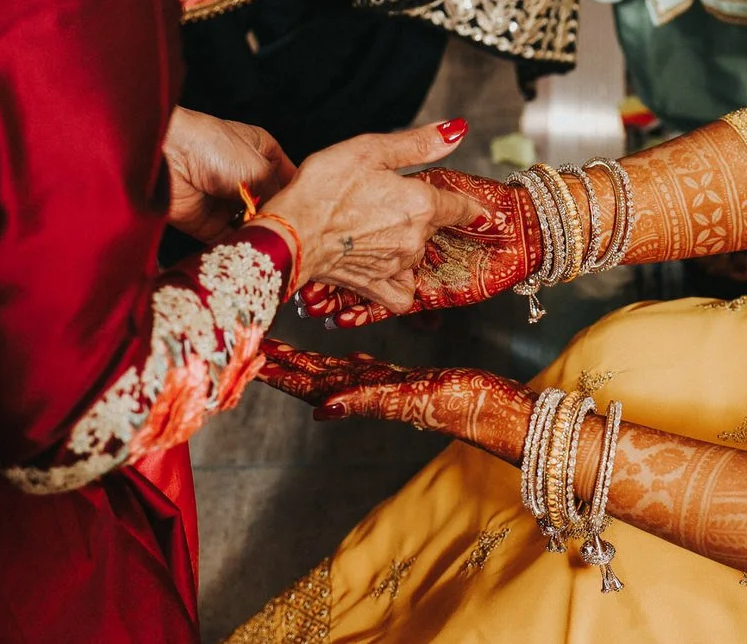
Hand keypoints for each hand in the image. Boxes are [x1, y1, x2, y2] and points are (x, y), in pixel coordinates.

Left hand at [164, 108, 295, 242]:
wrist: (165, 156)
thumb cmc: (212, 146)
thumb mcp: (258, 167)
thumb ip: (279, 195)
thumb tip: (290, 219)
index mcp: (262, 153)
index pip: (290, 178)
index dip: (302, 196)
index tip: (315, 215)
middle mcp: (245, 177)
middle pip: (272, 205)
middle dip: (281, 219)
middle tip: (297, 236)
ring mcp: (225, 201)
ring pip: (252, 225)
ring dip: (261, 234)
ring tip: (277, 246)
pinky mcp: (207, 223)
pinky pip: (230, 239)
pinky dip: (240, 246)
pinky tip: (254, 249)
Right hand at [254, 122, 490, 314]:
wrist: (289, 232)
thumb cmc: (323, 187)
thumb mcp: (370, 150)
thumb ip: (419, 144)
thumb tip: (457, 131)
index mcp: (420, 204)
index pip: (461, 207)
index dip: (471, 207)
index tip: (482, 211)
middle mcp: (415, 239)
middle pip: (434, 227)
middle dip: (423, 216)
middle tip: (395, 203)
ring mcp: (397, 266)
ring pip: (416, 255)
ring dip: (407, 244)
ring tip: (379, 229)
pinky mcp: (375, 286)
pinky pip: (401, 293)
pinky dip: (401, 285)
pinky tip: (390, 271)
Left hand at [260, 341, 533, 457]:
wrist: (501, 411)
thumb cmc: (463, 404)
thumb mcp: (413, 399)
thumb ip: (368, 400)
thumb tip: (319, 411)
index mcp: (364, 395)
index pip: (308, 382)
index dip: (277, 369)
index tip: (247, 351)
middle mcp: (367, 393)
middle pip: (311, 375)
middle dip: (278, 359)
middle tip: (245, 336)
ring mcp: (383, 387)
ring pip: (331, 371)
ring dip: (301, 359)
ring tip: (276, 342)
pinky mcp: (403, 380)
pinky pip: (362, 368)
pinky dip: (340, 359)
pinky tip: (337, 352)